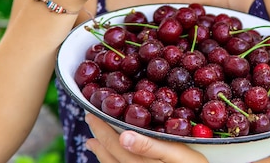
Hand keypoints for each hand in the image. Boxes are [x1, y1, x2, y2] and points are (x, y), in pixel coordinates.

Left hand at [85, 113, 208, 162]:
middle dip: (99, 138)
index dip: (102, 129)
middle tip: (89, 120)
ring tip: (92, 143)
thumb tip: (122, 135)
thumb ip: (150, 146)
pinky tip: (114, 159)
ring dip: (102, 154)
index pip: (116, 145)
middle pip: (112, 156)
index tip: (90, 112)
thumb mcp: (179, 156)